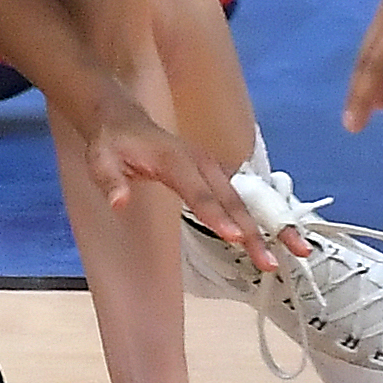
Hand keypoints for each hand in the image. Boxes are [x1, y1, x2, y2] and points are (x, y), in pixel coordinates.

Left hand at [76, 88, 290, 269]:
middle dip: (253, 231)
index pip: (199, 192)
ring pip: (242, 201)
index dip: (217, 215)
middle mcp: (201, 162)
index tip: (235, 237)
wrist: (123, 120)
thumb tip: (119, 202)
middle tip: (268, 262)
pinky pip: (240, 200)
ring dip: (264, 228)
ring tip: (281, 257)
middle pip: (231, 200)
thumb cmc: (112, 144)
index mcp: (176, 159)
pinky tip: (273, 242)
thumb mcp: (100, 161)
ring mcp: (212, 167)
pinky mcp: (216, 176)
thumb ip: (110, 182)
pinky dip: (259, 220)